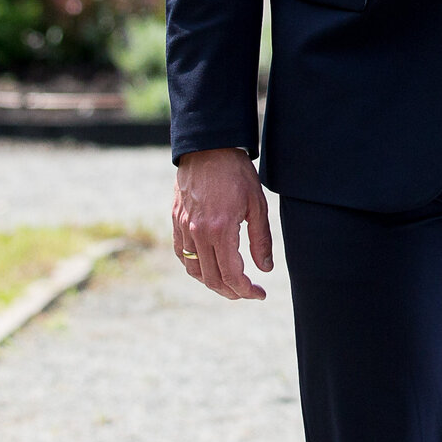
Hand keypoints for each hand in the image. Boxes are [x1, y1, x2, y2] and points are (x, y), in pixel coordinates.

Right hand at [172, 147, 274, 299]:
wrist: (208, 148)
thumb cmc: (237, 173)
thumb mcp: (257, 204)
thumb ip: (261, 239)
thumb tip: (265, 268)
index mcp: (221, 230)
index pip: (232, 275)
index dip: (246, 290)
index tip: (259, 294)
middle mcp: (198, 233)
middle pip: (212, 278)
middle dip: (232, 292)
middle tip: (247, 292)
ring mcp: (184, 228)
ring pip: (194, 270)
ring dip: (213, 282)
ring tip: (231, 283)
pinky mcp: (176, 221)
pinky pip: (182, 254)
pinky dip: (195, 267)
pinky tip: (209, 266)